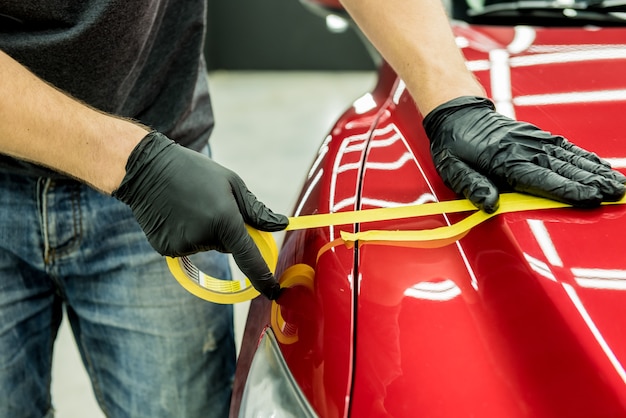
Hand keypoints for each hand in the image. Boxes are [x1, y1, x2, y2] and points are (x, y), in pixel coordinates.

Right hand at [113, 131, 287, 299]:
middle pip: (229, 246)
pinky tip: (177, 215)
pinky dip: (188, 235)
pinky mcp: (167, 249)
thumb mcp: (232, 183)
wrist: (147, 169)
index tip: (274, 291)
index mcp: (224, 218)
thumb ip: (256, 210)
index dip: (263, 277)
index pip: (249, 257)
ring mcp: (183, 245)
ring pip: (208, 246)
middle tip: (211, 204)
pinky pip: (189, 248)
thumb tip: (280, 225)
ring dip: (206, 231)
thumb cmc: (195, 172)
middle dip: (227, 231)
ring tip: (190, 205)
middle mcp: (204, 236)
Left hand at [423, 96, 625, 212]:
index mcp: (502, 160)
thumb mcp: (452, 169)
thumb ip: (472, 186)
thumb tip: (490, 205)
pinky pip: (565, 147)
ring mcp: (533, 141)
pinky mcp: (537, 137)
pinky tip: (602, 166)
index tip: (589, 198)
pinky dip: (586, 157)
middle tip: (615, 195)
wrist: (458, 115)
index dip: (566, 190)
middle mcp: (523, 149)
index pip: (540, 179)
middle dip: (591, 183)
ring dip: (596, 171)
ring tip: (618, 184)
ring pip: (570, 158)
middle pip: (563, 169)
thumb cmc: (454, 147)